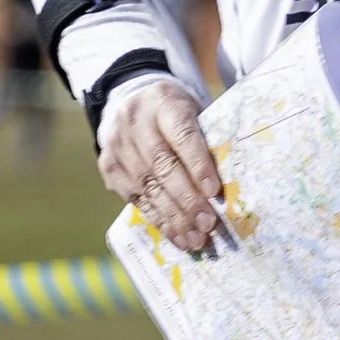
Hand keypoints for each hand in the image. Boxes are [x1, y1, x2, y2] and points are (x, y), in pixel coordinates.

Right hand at [98, 77, 222, 251]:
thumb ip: (208, 140)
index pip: (182, 134)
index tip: (214, 192)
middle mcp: (134, 121)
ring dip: (174, 217)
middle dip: (187, 199)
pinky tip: (176, 235)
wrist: (132, 103)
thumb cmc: (176, 113)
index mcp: (163, 101)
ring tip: (195, 238)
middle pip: (162, 164)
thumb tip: (230, 186)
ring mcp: (117, 144)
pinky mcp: (108, 166)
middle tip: (208, 224)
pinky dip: (158, 220)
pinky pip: (135, 198)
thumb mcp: (194, 112)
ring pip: (147, 186)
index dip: (198, 164)